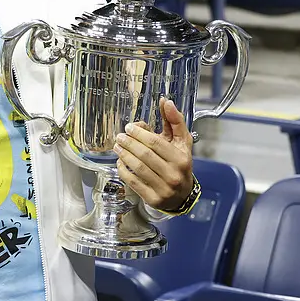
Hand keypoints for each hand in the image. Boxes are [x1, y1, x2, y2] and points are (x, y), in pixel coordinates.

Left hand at [114, 97, 194, 212]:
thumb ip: (174, 121)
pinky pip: (133, 182)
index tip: (129, 127)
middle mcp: (173, 174)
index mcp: (181, 158)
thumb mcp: (182, 142)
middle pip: (145, 155)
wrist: (182, 196)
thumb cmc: (180, 164)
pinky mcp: (153, 199)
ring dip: (124, 155)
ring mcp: (163, 189)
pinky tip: (120, 162)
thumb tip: (166, 101)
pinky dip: (123, 170)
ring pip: (137, 168)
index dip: (139, 133)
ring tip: (117, 147)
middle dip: (129, 143)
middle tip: (120, 136)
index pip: (155, 143)